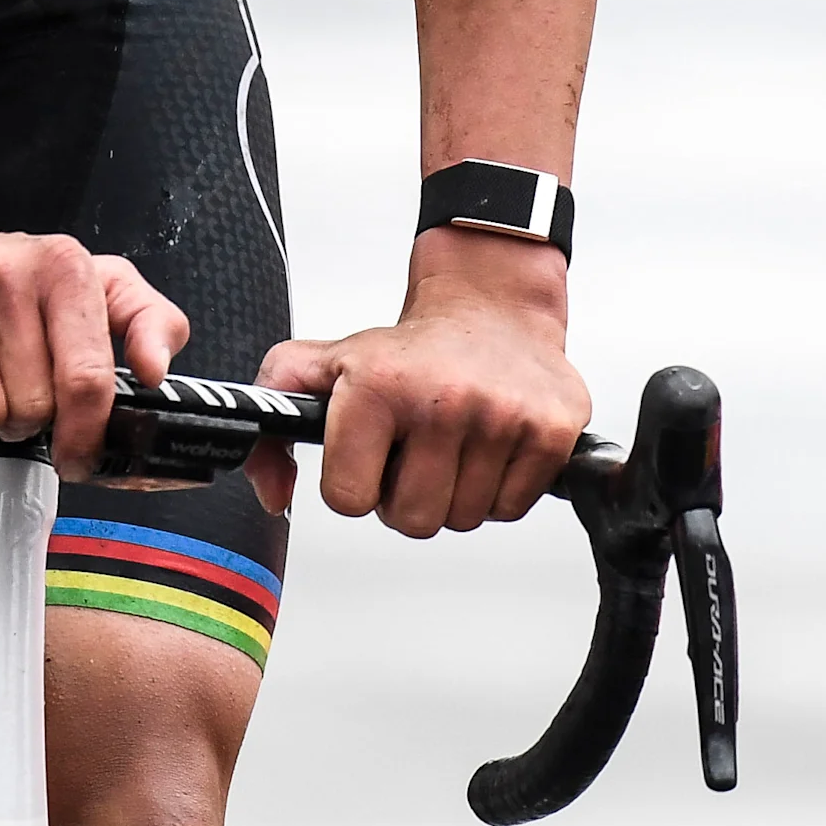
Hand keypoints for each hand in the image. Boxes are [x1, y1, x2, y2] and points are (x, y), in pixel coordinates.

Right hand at [0, 217, 188, 480]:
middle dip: (26, 416)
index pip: (87, 379)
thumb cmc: (9, 278)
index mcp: (63, 266)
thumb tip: (155, 368)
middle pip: (32, 409)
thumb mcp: (94, 283)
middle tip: (13, 386)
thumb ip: (149, 320)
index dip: (85, 435)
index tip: (78, 453)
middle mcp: (5, 272)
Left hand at [252, 231, 586, 535]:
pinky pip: (509, 510)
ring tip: (453, 443)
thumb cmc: (406, 350)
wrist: (492, 304)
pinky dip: (498, 489)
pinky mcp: (551, 431)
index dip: (355, 484)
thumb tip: (273, 495)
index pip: (348, 500)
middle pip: (411, 521)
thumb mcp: (322, 367)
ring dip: (453, 493)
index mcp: (378, 385)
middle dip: (407, 496)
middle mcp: (443, 399)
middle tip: (415, 451)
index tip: (369, 453)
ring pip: (463, 519)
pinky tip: (488, 445)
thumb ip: (274, 429)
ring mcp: (502, 416)